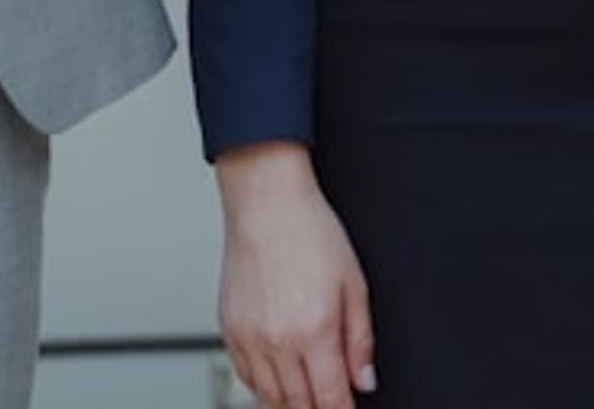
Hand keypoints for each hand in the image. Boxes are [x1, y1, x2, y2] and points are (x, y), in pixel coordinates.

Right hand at [215, 142, 374, 406]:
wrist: (267, 205)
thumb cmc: (311, 234)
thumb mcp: (354, 285)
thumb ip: (361, 339)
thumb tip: (365, 379)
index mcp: (315, 330)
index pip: (329, 397)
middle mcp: (278, 340)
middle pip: (297, 404)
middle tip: (330, 403)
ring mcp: (249, 338)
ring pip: (268, 397)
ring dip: (290, 405)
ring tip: (307, 400)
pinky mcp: (229, 330)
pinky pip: (244, 377)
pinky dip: (263, 387)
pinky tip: (278, 382)